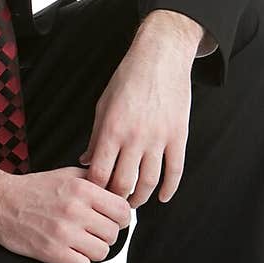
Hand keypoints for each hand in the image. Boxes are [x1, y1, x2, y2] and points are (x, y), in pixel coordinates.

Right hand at [0, 167, 131, 262]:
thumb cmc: (32, 189)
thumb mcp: (66, 174)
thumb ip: (94, 181)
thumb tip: (119, 193)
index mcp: (82, 189)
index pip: (122, 210)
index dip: (120, 218)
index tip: (111, 220)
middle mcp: (75, 210)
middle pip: (113, 233)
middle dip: (105, 235)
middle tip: (91, 232)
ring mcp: (63, 232)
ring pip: (101, 252)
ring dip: (92, 251)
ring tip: (79, 243)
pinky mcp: (51, 251)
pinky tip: (69, 254)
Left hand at [78, 16, 195, 207]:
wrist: (160, 58)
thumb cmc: (128, 78)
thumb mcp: (103, 106)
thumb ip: (96, 137)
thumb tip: (85, 162)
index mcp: (112, 129)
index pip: (99, 173)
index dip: (95, 190)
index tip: (93, 195)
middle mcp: (135, 137)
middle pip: (124, 183)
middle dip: (116, 199)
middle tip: (112, 204)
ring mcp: (159, 138)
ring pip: (149, 182)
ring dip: (140, 198)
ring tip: (134, 202)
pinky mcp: (178, 136)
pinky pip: (175, 170)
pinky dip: (169, 189)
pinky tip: (162, 197)